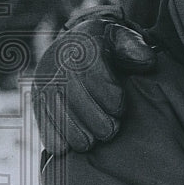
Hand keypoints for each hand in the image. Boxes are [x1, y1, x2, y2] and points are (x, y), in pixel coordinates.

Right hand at [32, 7, 156, 154]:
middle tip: (111, 131)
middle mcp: (58, 61)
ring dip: (76, 133)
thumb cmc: (107, 48)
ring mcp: (44, 81)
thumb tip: (147, 61)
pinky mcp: (37, 99)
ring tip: (93, 141)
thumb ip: (135, 48)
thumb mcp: (123, 39)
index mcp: (82, 44)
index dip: (107, 94)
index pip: (92, 70)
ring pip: (55, 111)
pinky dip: (55, 138)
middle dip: (94, 118)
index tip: (119, 109)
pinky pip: (42, 122)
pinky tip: (72, 145)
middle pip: (73, 95)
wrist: (75, 47)